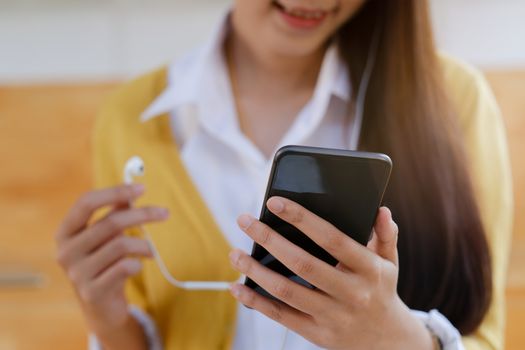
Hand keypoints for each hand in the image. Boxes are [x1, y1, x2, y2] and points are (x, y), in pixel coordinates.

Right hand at [55, 184, 168, 337]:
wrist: (101, 308)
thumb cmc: (104, 263)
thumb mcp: (105, 237)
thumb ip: (114, 214)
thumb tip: (132, 191)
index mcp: (65, 232)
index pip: (86, 202)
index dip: (115, 192)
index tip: (141, 188)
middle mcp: (66, 252)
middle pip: (110, 222)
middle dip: (142, 214)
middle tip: (164, 213)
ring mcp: (77, 274)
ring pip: (121, 245)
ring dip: (144, 245)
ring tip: (151, 251)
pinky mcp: (92, 292)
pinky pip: (125, 267)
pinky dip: (138, 264)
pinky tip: (137, 267)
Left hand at [229, 197, 432, 349]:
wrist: (386, 341)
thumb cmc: (381, 291)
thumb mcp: (389, 262)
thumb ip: (385, 235)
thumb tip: (381, 210)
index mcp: (368, 269)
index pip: (331, 238)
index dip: (302, 219)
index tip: (275, 203)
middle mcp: (351, 293)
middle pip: (303, 264)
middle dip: (269, 240)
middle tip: (245, 221)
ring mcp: (332, 316)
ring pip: (286, 292)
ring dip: (255, 271)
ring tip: (235, 253)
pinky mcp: (317, 334)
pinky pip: (281, 316)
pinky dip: (255, 302)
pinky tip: (237, 287)